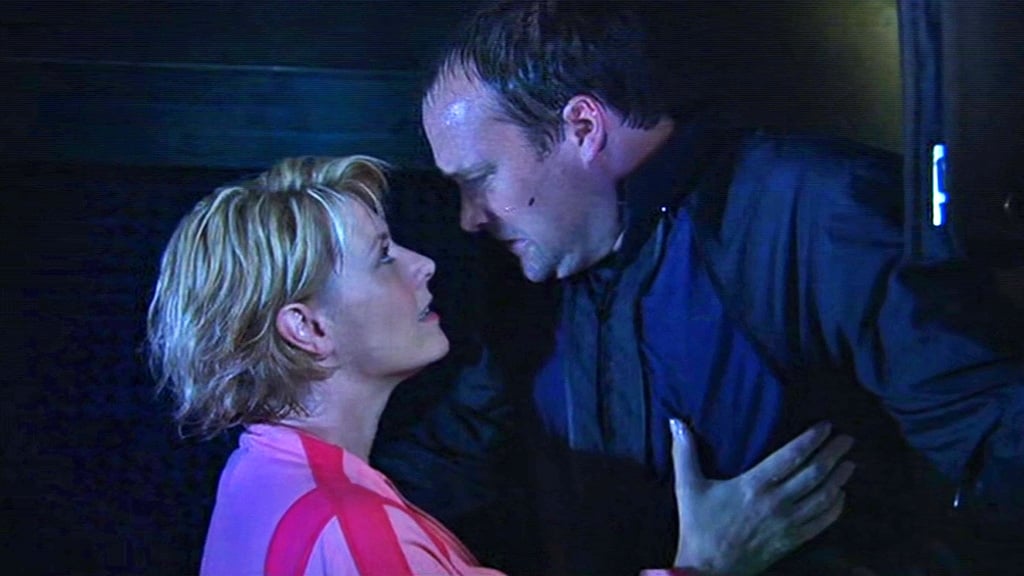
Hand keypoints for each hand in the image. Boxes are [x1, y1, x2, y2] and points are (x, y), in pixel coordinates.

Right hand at [670, 419, 854, 575]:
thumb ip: (684, 452)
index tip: (826, 426)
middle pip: (814, 473)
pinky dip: (836, 506)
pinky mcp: (793, 541)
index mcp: (753, 485)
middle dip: (834, 454)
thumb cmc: (698, 526)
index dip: (811, 439)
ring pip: (823, 496)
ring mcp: (788, 523)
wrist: (708, 570)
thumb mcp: (687, 487)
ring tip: (850, 463)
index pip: (791, 456)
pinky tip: (840, 495)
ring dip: (840, 478)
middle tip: (848, 439)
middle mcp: (776, 502)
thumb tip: (676, 421)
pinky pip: (822, 521)